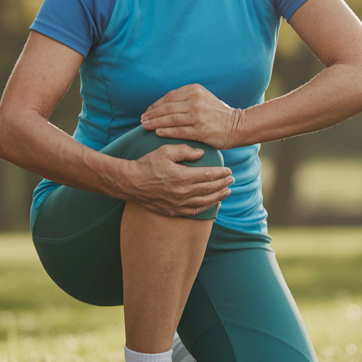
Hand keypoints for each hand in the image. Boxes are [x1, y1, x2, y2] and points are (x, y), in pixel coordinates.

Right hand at [117, 143, 232, 216]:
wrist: (130, 182)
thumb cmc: (147, 164)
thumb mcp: (165, 151)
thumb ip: (185, 150)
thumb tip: (201, 153)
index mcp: (182, 176)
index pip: (208, 175)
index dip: (220, 173)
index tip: (229, 171)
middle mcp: (182, 192)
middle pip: (209, 189)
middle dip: (222, 184)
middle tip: (232, 179)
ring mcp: (178, 203)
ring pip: (204, 201)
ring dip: (218, 196)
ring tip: (227, 191)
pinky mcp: (173, 211)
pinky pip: (194, 211)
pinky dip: (206, 207)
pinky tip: (212, 203)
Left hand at [140, 84, 244, 148]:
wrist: (237, 126)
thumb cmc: (218, 114)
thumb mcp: (203, 98)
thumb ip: (186, 98)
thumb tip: (163, 105)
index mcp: (195, 90)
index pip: (169, 97)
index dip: (155, 105)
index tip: (147, 111)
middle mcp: (196, 101)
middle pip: (167, 107)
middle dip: (152, 114)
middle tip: (142, 120)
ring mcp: (198, 115)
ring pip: (170, 119)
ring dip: (155, 123)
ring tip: (145, 126)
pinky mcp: (201, 130)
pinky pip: (178, 131)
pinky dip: (166, 131)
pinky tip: (157, 132)